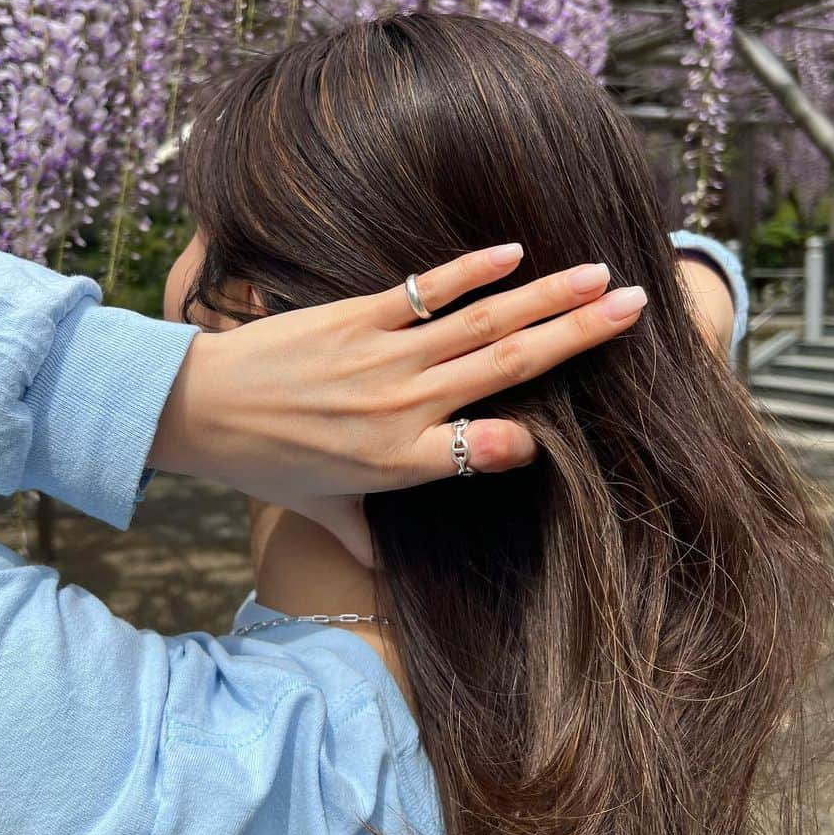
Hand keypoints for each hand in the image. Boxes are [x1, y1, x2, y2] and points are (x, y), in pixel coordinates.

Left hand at [148, 244, 647, 507]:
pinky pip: (425, 288)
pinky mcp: (356, 314)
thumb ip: (365, 543)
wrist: (196, 408)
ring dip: (546, 296)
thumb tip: (385, 583)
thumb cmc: (262, 463)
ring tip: (603, 276)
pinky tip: (517, 251)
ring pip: (482, 323)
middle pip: (508, 368)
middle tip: (637, 309)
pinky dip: (473, 269)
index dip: (529, 440)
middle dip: (578, 336)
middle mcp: (403, 405)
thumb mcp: (321, 512)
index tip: (559, 429)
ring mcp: (383, 355)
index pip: (489, 449)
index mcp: (400, 462)